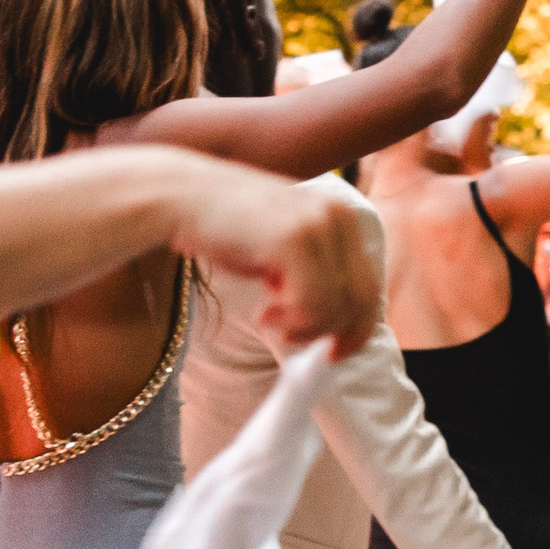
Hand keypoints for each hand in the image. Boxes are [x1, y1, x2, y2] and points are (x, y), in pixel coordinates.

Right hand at [167, 159, 380, 352]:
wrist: (180, 198)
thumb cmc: (228, 228)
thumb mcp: (285, 247)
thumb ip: (318, 272)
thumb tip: (343, 323)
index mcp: (342, 217)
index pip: (369, 286)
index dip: (357, 327)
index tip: (334, 350)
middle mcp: (338, 217)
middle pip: (362, 300)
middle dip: (335, 334)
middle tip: (297, 340)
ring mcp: (317, 226)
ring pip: (338, 308)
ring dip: (304, 328)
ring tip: (270, 319)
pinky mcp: (294, 240)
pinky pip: (313, 305)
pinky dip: (291, 321)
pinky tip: (263, 312)